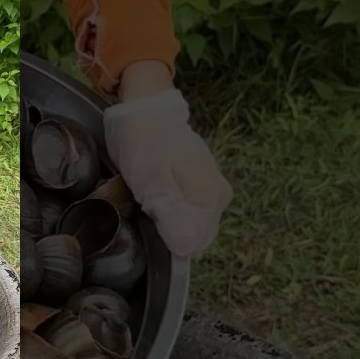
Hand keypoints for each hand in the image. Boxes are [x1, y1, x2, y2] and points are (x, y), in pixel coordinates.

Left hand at [103, 88, 231, 257]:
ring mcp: (210, 190)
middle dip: (164, 230)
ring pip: (185, 223)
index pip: (192, 246)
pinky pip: (182, 209)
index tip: (146, 221)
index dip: (164, 241)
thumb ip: (172, 217)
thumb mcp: (153, 183)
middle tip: (141, 207)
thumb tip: (186, 250)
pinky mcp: (198, 184)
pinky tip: (150, 194)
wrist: (146, 109)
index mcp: (211, 200)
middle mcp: (218, 199)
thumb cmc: (146, 144)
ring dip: (163, 218)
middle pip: (190, 236)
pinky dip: (164, 207)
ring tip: (144, 198)